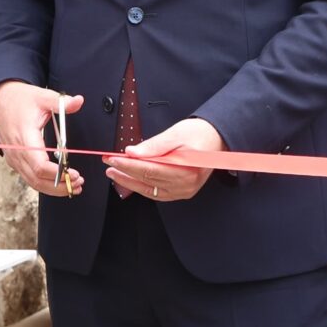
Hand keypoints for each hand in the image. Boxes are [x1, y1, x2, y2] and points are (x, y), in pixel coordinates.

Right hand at [0, 81, 83, 197]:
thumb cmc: (19, 100)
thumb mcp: (41, 96)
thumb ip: (61, 102)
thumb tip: (79, 101)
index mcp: (24, 137)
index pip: (39, 164)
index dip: (57, 173)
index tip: (74, 173)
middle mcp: (17, 152)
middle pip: (37, 179)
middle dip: (59, 186)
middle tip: (79, 183)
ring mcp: (14, 158)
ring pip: (33, 182)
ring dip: (54, 188)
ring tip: (74, 186)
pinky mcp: (15, 160)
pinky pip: (29, 178)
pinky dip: (45, 184)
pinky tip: (60, 182)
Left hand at [108, 118, 223, 202]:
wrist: (217, 139)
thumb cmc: (199, 134)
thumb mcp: (175, 133)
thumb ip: (154, 145)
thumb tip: (132, 152)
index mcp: (185, 169)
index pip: (148, 169)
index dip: (127, 165)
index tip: (112, 158)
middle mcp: (185, 184)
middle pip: (148, 180)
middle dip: (125, 172)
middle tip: (109, 164)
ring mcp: (184, 190)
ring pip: (150, 190)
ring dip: (130, 182)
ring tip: (114, 174)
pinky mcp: (182, 191)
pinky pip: (157, 193)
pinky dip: (142, 187)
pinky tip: (131, 181)